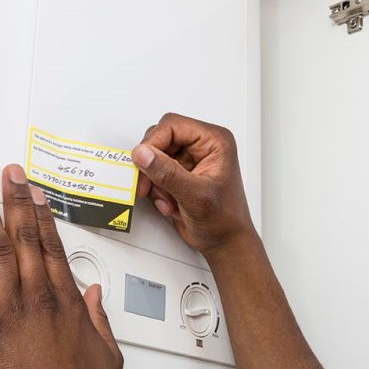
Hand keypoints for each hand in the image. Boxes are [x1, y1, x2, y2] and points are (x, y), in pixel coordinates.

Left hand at [0, 164, 123, 368]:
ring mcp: (10, 315)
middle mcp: (40, 300)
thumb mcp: (108, 358)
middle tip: (9, 176)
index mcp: (68, 304)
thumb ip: (99, 321)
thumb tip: (93, 295)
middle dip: (17, 202)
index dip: (45, 216)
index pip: (55, 248)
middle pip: (27, 239)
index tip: (38, 194)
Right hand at [133, 112, 256, 256]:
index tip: (142, 161)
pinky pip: (155, 173)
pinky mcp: (179, 174)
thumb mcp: (195, 195)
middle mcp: (202, 146)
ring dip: (155, 181)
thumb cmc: (224, 220)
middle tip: (149, 185)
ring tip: (169, 200)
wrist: (225, 242)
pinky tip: (171, 204)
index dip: (153, 142)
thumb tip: (143, 153)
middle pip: (160, 138)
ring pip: (154, 157)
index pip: (173, 125)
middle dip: (152, 165)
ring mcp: (189, 160)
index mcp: (214, 141)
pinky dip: (157, 190)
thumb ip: (167, 173)